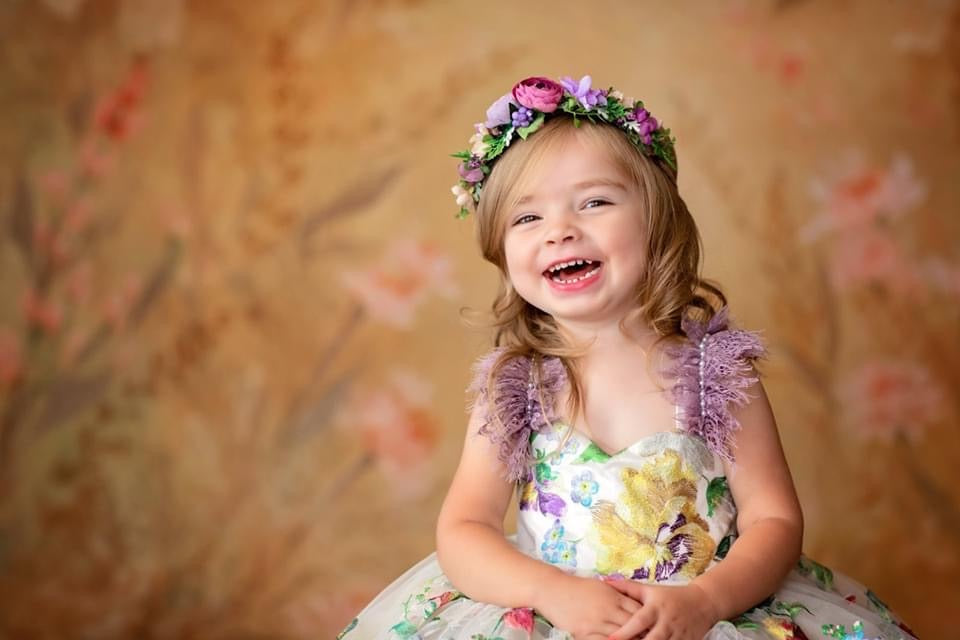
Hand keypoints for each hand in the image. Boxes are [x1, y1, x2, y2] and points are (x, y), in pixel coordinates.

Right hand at [534, 573, 641, 639]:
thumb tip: (631, 602)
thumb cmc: (576, 586)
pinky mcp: (585, 632)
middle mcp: (608, 609)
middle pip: (632, 624)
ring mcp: (597, 622)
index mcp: (613, 596)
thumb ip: (616, 594)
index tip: (652, 625)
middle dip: (642, 632)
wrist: (552, 589)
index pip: (637, 609)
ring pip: (620, 636)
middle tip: (649, 636)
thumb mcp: (599, 586)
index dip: (646, 619)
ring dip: (628, 639)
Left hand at [605, 579, 719, 639]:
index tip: (610, 639)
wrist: (703, 602)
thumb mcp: (649, 590)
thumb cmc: (670, 596)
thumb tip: (605, 580)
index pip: (638, 621)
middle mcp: (667, 622)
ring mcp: (678, 634)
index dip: (625, 632)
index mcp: (655, 608)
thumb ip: (627, 587)